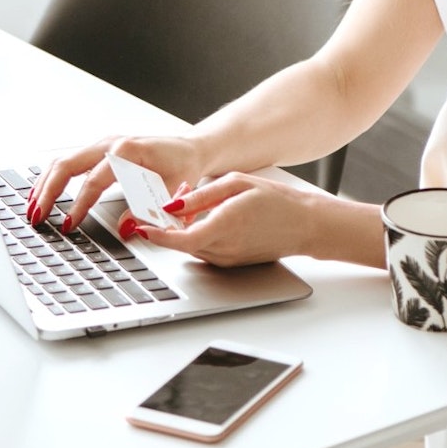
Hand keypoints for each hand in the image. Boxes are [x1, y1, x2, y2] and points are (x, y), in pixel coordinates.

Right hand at [28, 134, 202, 231]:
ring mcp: (103, 144)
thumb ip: (151, 211)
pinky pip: (70, 162)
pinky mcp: (100, 150)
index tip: (68, 225)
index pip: (94, 180)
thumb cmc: (184, 168)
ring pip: (63, 161)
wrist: (191, 149)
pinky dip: (53, 178)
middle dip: (48, 192)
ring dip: (45, 185)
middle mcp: (111, 143)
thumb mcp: (173, 192)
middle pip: (68, 164)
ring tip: (32, 209)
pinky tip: (43, 195)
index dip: (79, 205)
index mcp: (129, 151)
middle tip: (36, 217)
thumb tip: (126, 228)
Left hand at [130, 171, 330, 266]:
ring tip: (195, 203)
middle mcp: (223, 249)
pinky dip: (198, 236)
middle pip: (181, 242)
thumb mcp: (237, 184)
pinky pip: (204, 250)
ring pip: (191, 247)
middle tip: (176, 198)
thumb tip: (172, 205)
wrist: (306, 226)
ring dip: (184, 229)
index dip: (156, 234)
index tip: (141, 226)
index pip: (179, 239)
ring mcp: (228, 260)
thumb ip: (201, 196)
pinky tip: (209, 218)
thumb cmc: (277, 201)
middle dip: (170, 223)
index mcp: (224, 227)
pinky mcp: (232, 264)